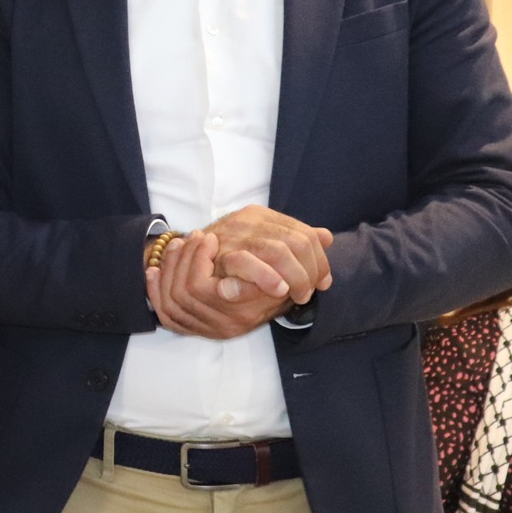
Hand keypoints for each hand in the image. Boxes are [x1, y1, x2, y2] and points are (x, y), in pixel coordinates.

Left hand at [146, 231, 289, 339]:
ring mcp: (205, 329)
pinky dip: (155, 289)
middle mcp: (221, 326)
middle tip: (197, 235)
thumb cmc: (279, 279)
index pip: (199, 287)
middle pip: (181, 290)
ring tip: (180, 242)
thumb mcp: (275, 274)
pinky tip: (155, 270)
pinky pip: (164, 313)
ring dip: (171, 266)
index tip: (210, 239)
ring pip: (171, 299)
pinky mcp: (192, 329)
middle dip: (185, 256)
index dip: (198, 259)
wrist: (280, 297)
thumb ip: (258, 273)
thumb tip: (235, 282)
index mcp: (239, 314)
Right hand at [200, 205, 333, 305]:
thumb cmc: (226, 255)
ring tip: (298, 297)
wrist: (183, 256)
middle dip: (311, 271)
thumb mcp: (261, 244)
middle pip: (298, 242)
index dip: (320, 260)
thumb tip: (328, 237)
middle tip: (310, 293)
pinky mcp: (220, 253)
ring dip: (296, 277)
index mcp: (262, 215)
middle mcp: (250, 220)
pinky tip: (279, 290)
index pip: (305, 233)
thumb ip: (292, 240)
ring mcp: (235, 235)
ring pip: (279, 250)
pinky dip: (266, 277)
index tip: (324, 282)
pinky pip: (247, 262)